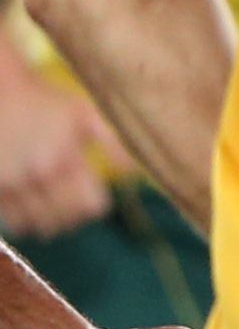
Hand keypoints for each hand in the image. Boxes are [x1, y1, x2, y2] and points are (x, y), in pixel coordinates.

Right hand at [0, 57, 114, 239]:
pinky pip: (16, 225)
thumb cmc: (44, 102)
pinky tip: (30, 206)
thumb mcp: (84, 114)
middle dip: (75, 213)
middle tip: (72, 199)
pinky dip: (26, 222)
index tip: (92, 193)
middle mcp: (38, 176)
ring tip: (52, 204)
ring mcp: (12, 185)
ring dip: (51, 221)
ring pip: (41, 227)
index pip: (92, 207)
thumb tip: (135, 173)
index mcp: (66, 160)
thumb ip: (113, 143)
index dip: (96, 203)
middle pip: (68, 220)